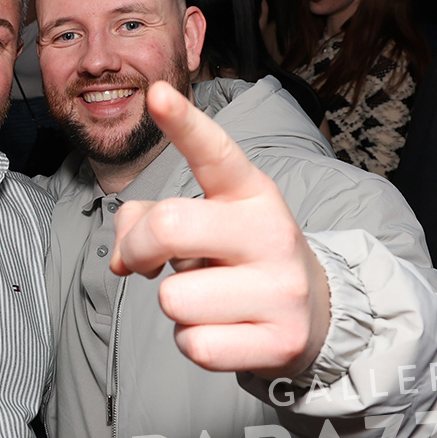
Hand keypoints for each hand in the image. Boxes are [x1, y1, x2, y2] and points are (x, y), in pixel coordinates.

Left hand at [109, 82, 329, 380]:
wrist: (314, 317)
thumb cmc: (239, 259)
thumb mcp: (207, 223)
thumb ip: (151, 220)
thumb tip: (122, 258)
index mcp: (250, 192)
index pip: (214, 152)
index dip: (183, 123)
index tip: (155, 93)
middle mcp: (271, 232)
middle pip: (169, 226)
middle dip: (140, 248)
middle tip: (148, 263)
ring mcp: (281, 289)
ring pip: (174, 298)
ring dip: (176, 304)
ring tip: (211, 297)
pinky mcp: (279, 342)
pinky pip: (194, 344)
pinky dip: (194, 342)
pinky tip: (224, 330)